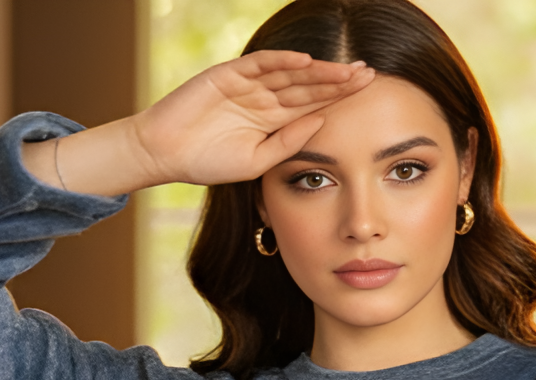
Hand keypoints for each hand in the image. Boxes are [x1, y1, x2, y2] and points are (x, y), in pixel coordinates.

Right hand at [30, 53, 375, 200]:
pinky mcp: (229, 74)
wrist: (167, 154)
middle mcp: (264, 98)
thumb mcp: (256, 162)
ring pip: (289, 72)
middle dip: (337, 80)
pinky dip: (282, 61)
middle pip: (307, 85)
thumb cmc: (207, 163)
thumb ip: (287, 142)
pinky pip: (260, 64)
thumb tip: (320, 123)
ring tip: (345, 70)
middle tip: (368, 75)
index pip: (312, 105)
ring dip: (318, 70)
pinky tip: (306, 62)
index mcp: (272, 120)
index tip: (368, 94)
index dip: (338, 99)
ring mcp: (248, 84)